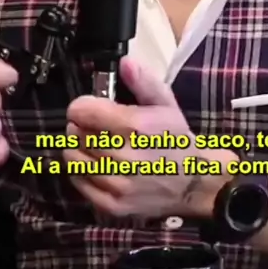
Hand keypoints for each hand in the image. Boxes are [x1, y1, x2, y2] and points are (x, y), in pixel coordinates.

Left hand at [65, 59, 230, 218]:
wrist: (193, 182)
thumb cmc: (176, 138)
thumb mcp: (166, 103)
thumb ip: (143, 81)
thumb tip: (124, 62)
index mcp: (136, 127)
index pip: (83, 111)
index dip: (81, 105)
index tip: (87, 106)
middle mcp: (124, 157)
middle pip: (76, 134)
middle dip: (79, 125)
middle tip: (90, 124)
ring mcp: (117, 185)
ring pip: (74, 158)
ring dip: (76, 146)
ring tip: (89, 142)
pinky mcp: (113, 206)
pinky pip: (79, 183)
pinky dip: (79, 170)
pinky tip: (92, 162)